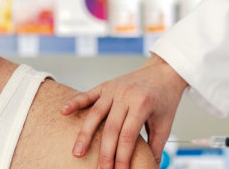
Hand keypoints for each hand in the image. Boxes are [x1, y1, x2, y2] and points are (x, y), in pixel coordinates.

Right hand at [62, 54, 187, 168]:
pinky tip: (63, 112)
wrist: (164, 70)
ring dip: (85, 135)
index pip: (128, 137)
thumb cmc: (165, 98)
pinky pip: (88, 95)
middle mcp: (126, 96)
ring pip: (95, 114)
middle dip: (105, 153)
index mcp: (142, 105)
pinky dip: (74, 103)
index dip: (122, 157)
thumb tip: (152, 168)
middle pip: (110, 129)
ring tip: (77, 153)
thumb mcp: (165, 123)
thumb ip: (156, 147)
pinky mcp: (106, 85)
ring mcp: (114, 89)